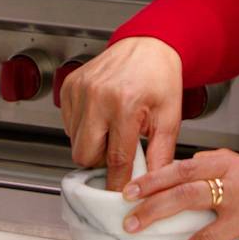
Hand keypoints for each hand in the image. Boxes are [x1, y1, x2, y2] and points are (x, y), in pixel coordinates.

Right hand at [59, 36, 184, 189]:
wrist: (148, 44)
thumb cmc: (160, 77)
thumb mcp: (169, 117)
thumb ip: (160, 155)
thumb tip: (153, 186)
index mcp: (124, 103)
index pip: (116, 159)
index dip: (118, 182)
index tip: (122, 195)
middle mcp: (97, 96)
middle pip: (85, 155)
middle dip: (101, 162)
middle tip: (120, 151)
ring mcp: (79, 89)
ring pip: (74, 141)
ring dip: (92, 144)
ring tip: (114, 129)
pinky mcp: (69, 86)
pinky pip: (69, 124)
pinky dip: (84, 128)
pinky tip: (102, 116)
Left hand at [121, 149, 238, 239]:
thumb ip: (215, 164)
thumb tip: (185, 168)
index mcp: (229, 165)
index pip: (181, 170)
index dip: (152, 181)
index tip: (128, 193)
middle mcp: (236, 188)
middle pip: (185, 198)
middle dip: (153, 213)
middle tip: (129, 226)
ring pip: (205, 239)